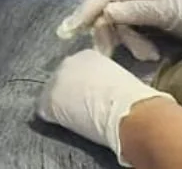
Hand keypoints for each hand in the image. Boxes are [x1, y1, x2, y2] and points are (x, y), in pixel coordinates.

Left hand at [37, 48, 172, 158]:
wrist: (130, 112)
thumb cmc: (135, 99)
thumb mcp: (123, 80)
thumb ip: (110, 79)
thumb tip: (115, 90)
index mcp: (88, 56)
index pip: (80, 69)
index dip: (86, 85)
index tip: (95, 95)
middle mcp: (67, 63)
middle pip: (63, 79)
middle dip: (71, 92)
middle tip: (85, 108)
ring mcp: (55, 81)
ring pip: (52, 94)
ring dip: (62, 105)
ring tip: (79, 118)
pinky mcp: (49, 102)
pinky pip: (45, 111)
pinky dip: (54, 118)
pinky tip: (69, 125)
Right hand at [62, 0, 181, 60]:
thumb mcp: (165, 12)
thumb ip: (133, 11)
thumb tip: (102, 15)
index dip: (84, 10)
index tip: (69, 30)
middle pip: (107, 11)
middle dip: (109, 33)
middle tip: (109, 54)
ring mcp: (146, 8)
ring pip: (121, 24)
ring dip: (128, 42)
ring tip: (147, 56)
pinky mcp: (154, 23)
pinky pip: (133, 32)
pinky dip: (137, 44)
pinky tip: (149, 54)